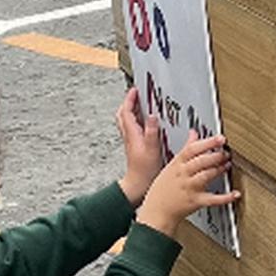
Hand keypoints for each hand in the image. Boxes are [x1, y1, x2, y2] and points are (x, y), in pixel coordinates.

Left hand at [116, 88, 162, 205]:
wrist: (138, 185)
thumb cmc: (144, 170)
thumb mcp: (152, 149)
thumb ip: (151, 132)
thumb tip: (152, 115)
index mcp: (132, 134)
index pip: (126, 111)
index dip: (129, 99)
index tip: (134, 90)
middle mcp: (129, 136)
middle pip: (123, 114)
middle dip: (128, 103)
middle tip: (136, 95)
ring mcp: (132, 141)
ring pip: (127, 121)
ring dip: (132, 111)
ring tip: (142, 105)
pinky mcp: (136, 146)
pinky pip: (134, 128)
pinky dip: (138, 121)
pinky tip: (148, 123)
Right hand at [135, 134, 236, 238]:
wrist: (157, 211)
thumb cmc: (163, 189)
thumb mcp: (171, 165)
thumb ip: (186, 148)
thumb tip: (194, 133)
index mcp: (176, 165)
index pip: (192, 149)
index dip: (208, 142)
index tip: (220, 138)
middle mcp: (183, 175)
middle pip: (201, 161)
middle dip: (216, 155)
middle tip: (225, 152)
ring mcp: (190, 188)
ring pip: (206, 176)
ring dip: (219, 169)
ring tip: (227, 164)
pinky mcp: (196, 201)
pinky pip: (213, 199)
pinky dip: (226, 197)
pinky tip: (235, 194)